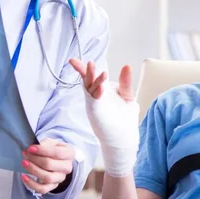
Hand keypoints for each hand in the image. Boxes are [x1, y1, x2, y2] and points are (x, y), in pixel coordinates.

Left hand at [22, 138, 75, 194]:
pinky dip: (31, 184)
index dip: (42, 151)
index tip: (30, 148)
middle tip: (26, 154)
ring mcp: (60, 178)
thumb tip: (36, 148)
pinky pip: (43, 189)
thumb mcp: (51, 142)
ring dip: (33, 170)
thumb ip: (45, 143)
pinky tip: (24, 176)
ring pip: (47, 178)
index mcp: (70, 154)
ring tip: (24, 162)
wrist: (56, 159)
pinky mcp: (53, 186)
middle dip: (35, 159)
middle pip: (50, 165)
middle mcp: (67, 167)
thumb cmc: (53, 149)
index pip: (57, 153)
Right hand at [69, 59, 138, 177]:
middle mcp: (94, 97)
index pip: (89, 77)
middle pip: (86, 80)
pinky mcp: (96, 112)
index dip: (81, 68)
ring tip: (101, 73)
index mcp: (101, 91)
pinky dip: (97, 92)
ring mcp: (94, 104)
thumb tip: (126, 66)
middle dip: (86, 71)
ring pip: (89, 88)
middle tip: (89, 63)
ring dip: (93, 79)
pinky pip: (93, 100)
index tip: (72, 60)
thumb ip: (125, 82)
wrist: (124, 138)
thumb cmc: (124, 119)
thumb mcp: (127, 96)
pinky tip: (102, 87)